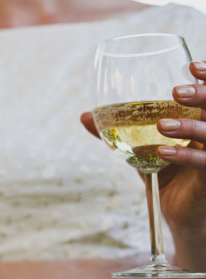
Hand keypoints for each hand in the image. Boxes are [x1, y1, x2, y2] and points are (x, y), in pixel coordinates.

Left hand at [81, 61, 205, 232]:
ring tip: (162, 126)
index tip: (192, 66)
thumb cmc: (165, 173)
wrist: (177, 212)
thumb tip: (84, 115)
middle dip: (203, 95)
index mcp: (202, 120)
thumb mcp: (139, 148)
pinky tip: (161, 153)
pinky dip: (184, 157)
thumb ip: (116, 131)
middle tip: (175, 92)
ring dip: (189, 127)